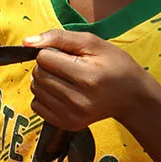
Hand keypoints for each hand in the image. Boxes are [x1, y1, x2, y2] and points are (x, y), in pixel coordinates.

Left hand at [25, 28, 154, 130]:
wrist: (133, 97)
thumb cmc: (115, 66)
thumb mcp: (93, 43)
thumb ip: (58, 37)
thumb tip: (27, 42)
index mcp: (86, 77)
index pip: (43, 58)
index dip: (52, 52)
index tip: (69, 56)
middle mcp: (78, 99)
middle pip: (38, 74)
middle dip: (47, 65)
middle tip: (68, 67)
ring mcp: (73, 115)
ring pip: (35, 89)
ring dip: (44, 80)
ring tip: (66, 79)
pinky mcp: (68, 124)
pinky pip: (36, 106)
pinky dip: (44, 96)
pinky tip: (62, 92)